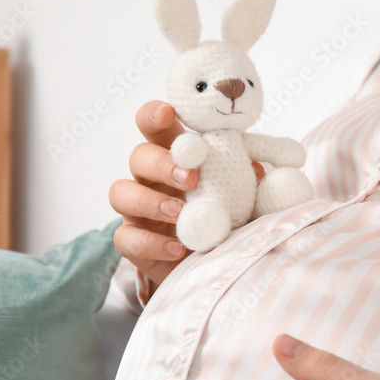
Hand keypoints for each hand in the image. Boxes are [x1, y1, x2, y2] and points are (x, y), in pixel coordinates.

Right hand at [109, 101, 263, 288]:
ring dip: (149, 201)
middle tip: (192, 179)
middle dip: (161, 164)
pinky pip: (126, 237)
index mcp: (176, 158)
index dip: (154, 115)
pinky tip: (178, 248)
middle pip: (138, 156)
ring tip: (180, 214)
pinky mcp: (134, 242)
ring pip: (120, 192)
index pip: (154, 126)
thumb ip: (249, 181)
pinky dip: (151, 243)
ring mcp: (137, 210)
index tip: (168, 114)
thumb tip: (259, 168)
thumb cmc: (228, 220)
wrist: (216, 264)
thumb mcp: (244, 198)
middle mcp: (151, 179)